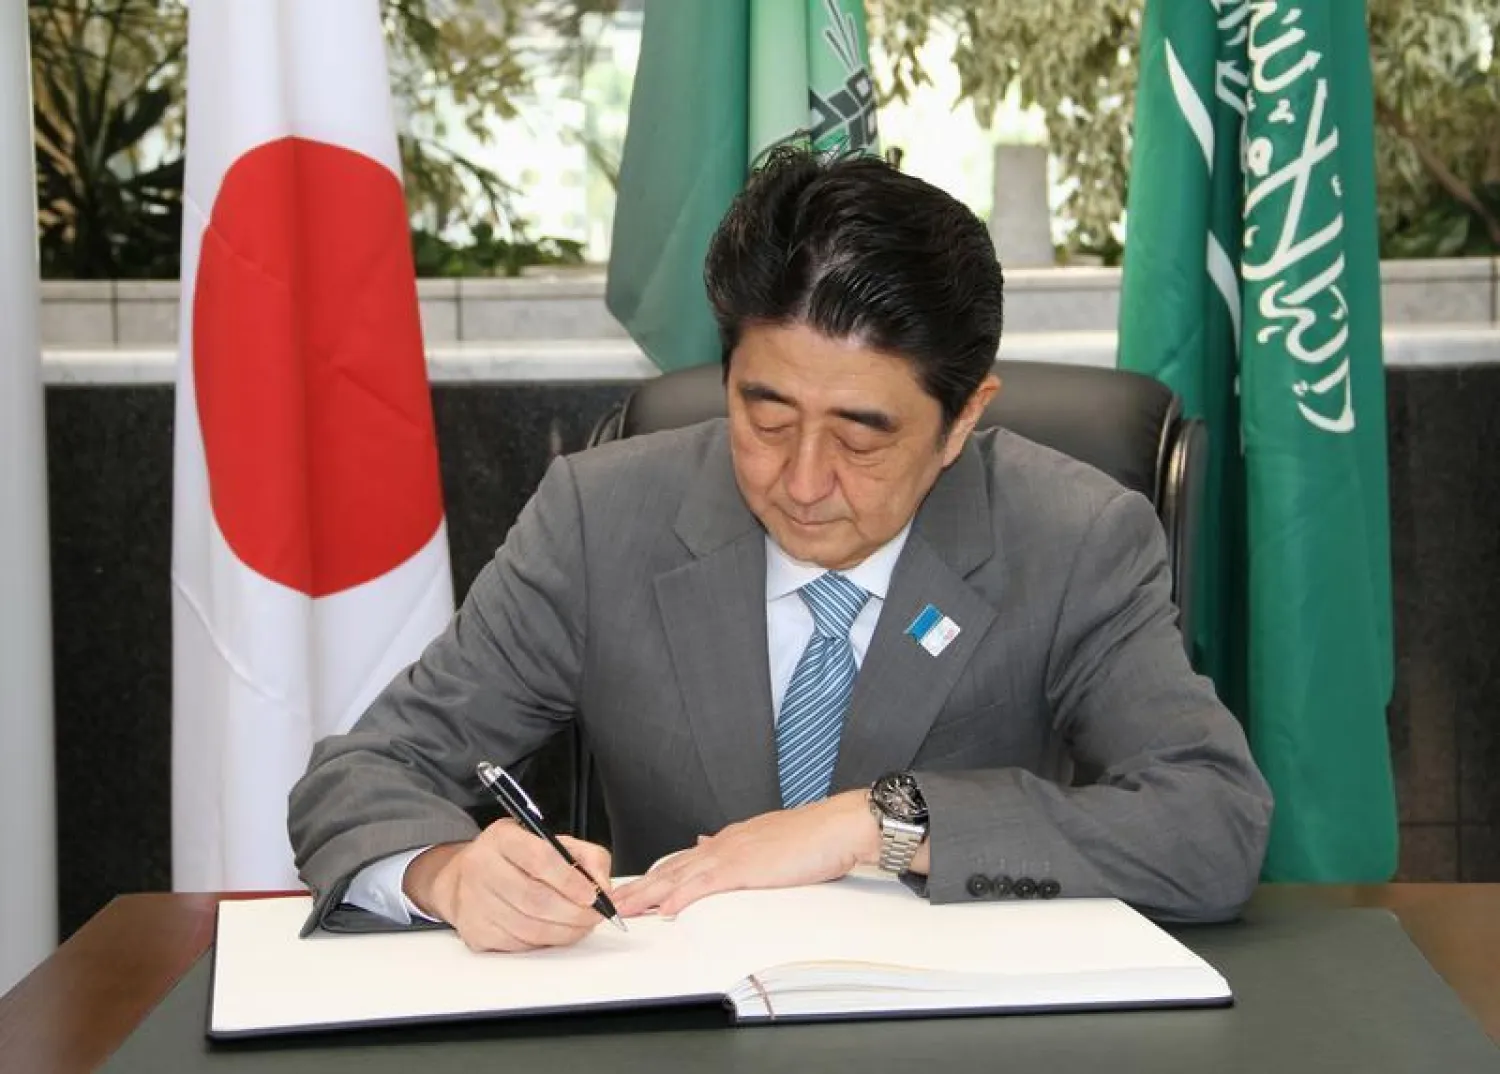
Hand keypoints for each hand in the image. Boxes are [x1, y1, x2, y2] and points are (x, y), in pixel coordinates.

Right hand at [403, 819, 611, 952]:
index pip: (540, 859)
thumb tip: (604, 887)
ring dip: (564, 932)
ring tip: (581, 925)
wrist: (465, 878)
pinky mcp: (475, 931)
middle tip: (595, 916)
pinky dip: (545, 943)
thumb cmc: (514, 859)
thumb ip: (586, 857)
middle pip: (536, 899)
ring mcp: (474, 902)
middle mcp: (482, 867)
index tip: (593, 895)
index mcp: (503, 838)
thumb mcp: (551, 841)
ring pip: (529, 927)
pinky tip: (555, 932)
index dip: (571, 881)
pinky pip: (519, 945)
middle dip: (574, 913)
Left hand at [612, 790, 880, 918]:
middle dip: (636, 887)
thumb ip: (734, 845)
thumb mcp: (765, 839)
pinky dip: (681, 897)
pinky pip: (704, 886)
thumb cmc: (813, 836)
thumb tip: (704, 843)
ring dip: (646, 894)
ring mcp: (732, 855)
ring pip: (677, 877)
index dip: (652, 876)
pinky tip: (663, 909)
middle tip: (607, 901)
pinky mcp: (745, 868)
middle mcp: (723, 844)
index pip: (680, 861)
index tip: (630, 888)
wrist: (837, 826)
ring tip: (621, 908)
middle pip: (669, 868)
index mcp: (728, 840)